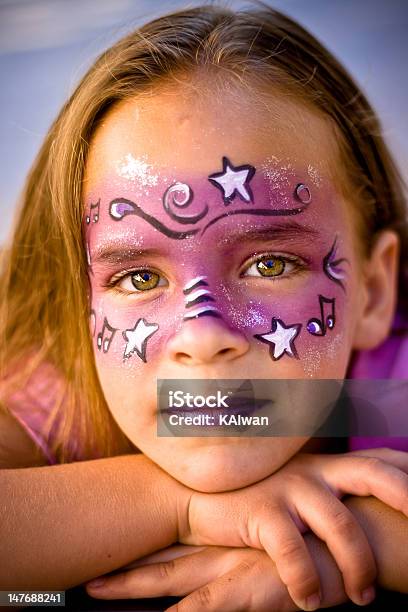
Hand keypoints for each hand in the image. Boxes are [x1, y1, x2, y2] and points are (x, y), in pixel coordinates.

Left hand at [85, 541, 348, 610]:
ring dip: (133, 586)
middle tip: (86, 578)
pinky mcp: (248, 588)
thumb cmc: (317, 536)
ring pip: (169, 579)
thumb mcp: (280, 534)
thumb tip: (245, 544)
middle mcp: (220, 548)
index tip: (111, 548)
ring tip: (95, 592)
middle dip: (124, 571)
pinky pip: (205, 608)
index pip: (174, 543)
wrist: (352, 532)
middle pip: (161, 560)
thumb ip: (256, 539)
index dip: (141, 549)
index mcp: (226, 536)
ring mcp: (230, 567)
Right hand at [182, 448, 407, 609]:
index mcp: (327, 465)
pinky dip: (305, 581)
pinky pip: (293, 552)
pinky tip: (308, 602)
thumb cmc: (257, 499)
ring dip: (358, 566)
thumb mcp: (296, 489)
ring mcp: (289, 488)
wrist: (201, 498)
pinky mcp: (262, 510)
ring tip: (362, 599)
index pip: (379, 458)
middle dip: (406, 496)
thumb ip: (328, 495)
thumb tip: (365, 516)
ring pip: (340, 523)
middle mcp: (314, 469)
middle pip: (373, 473)